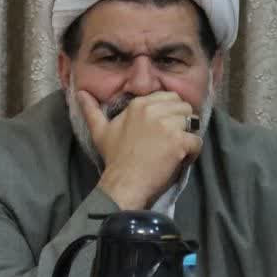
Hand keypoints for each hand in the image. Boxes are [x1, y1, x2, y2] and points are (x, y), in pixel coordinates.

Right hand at [78, 90, 202, 209]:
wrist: (123, 182)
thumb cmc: (114, 158)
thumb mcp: (100, 131)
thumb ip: (91, 110)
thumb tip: (79, 93)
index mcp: (138, 105)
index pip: (169, 97)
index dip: (169, 114)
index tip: (161, 131)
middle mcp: (153, 110)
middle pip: (183, 107)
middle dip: (181, 122)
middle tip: (170, 140)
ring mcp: (167, 125)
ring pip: (192, 122)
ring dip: (187, 136)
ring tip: (175, 150)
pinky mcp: (178, 142)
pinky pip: (197, 141)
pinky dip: (192, 153)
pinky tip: (179, 160)